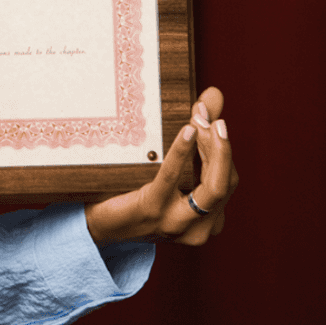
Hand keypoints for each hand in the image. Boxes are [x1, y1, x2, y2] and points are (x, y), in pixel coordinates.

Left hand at [84, 87, 237, 245]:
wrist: (96, 225)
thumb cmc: (134, 196)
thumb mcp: (170, 173)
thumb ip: (195, 141)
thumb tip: (214, 95)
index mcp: (206, 221)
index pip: (229, 182)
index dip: (224, 148)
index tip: (214, 117)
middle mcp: (198, 228)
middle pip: (226, 183)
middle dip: (221, 145)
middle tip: (207, 113)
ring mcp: (177, 224)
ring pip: (213, 186)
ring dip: (211, 148)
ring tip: (201, 120)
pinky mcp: (152, 210)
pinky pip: (173, 177)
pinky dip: (183, 152)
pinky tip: (188, 132)